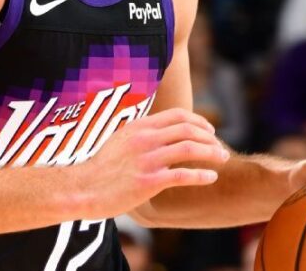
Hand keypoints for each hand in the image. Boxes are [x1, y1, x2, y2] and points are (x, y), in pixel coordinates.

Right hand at [77, 108, 229, 219]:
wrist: (83, 189)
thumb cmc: (100, 169)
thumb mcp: (118, 141)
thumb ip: (139, 134)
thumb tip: (157, 132)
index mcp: (139, 127)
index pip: (177, 115)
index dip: (198, 121)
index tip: (209, 130)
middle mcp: (145, 139)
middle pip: (188, 129)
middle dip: (209, 136)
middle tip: (219, 146)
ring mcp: (148, 159)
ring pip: (190, 148)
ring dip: (211, 152)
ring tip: (223, 158)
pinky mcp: (150, 181)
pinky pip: (184, 175)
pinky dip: (202, 175)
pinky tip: (211, 177)